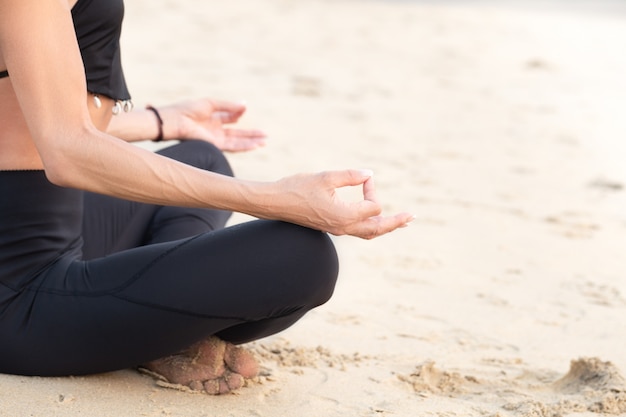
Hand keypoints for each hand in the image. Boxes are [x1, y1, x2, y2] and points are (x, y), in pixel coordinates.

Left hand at [161, 99, 266, 151]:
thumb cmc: (188, 109)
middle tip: (265, 135)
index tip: (244, 109)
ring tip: (264, 142)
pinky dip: (245, 146)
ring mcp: (216, 139)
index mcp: (212, 118)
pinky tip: (255, 145)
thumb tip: (245, 105)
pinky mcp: (215, 145)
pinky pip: (233, 146)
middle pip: (237, 133)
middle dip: (251, 134)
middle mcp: (215, 130)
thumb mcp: (211, 103)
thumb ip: (228, 106)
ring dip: (251, 142)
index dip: (238, 113)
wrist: (175, 121)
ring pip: (238, 142)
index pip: (230, 118)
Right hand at [269, 170, 413, 239]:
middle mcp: (343, 227)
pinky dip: (371, 227)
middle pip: (377, 229)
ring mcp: (337, 229)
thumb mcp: (326, 177)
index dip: (371, 188)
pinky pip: (357, 231)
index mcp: (344, 216)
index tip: (362, 178)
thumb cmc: (297, 188)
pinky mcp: (331, 227)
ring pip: (368, 233)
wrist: (274, 202)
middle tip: (412, 217)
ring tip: (400, 223)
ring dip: (385, 227)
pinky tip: (375, 222)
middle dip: (395, 222)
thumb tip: (369, 175)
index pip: (373, 206)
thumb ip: (350, 176)